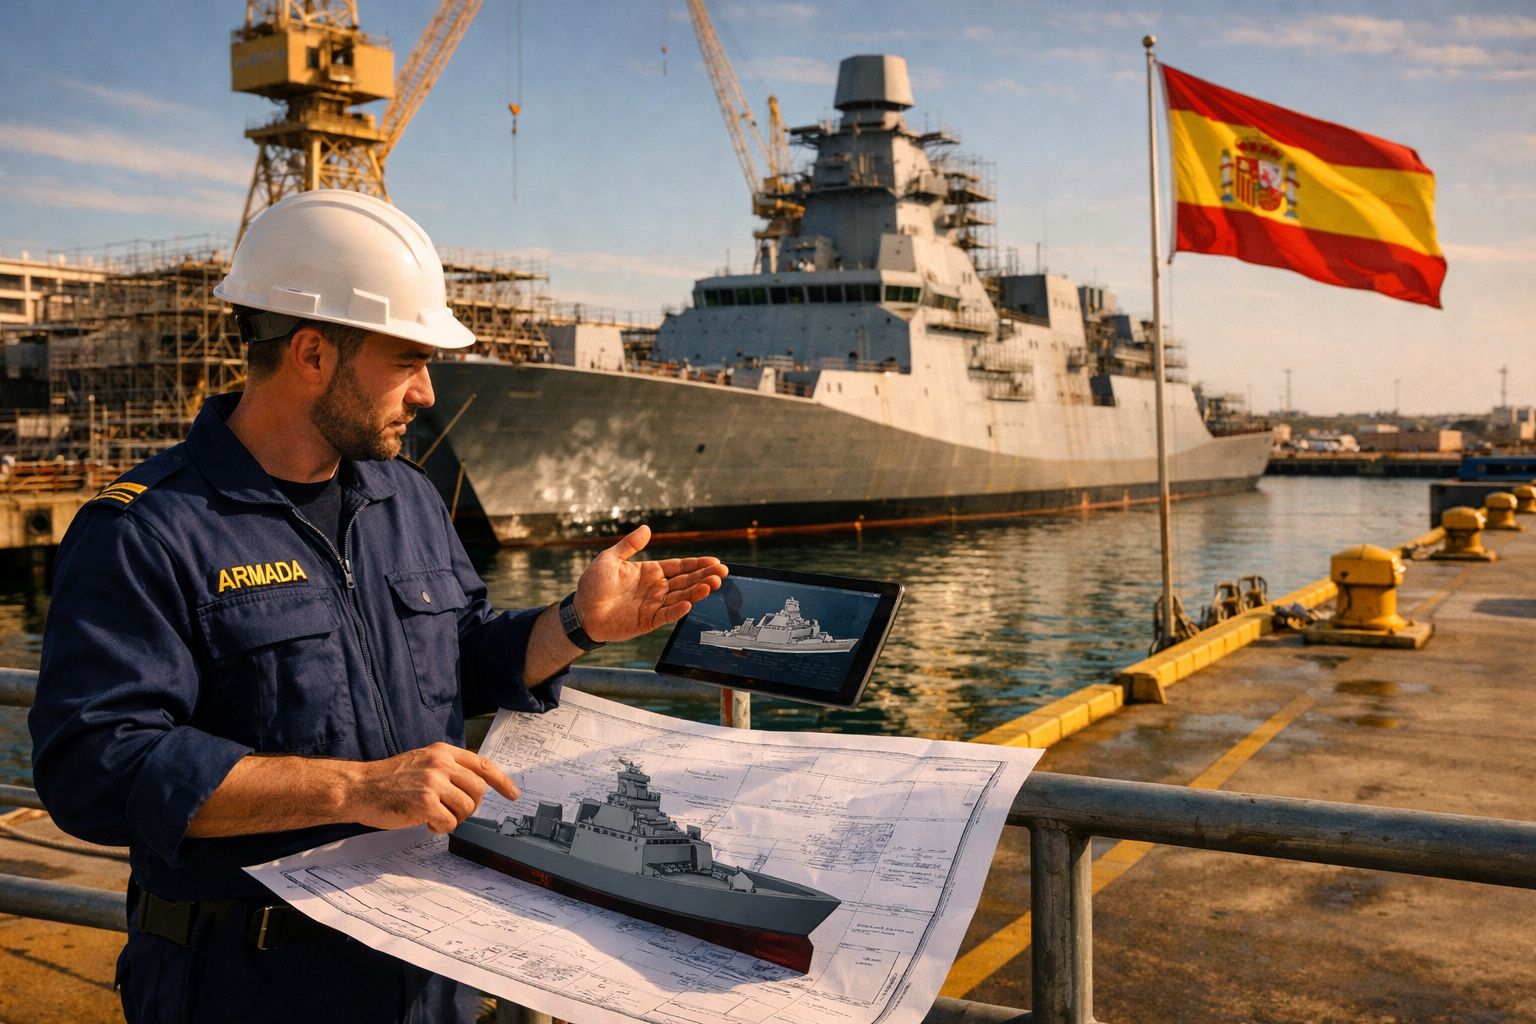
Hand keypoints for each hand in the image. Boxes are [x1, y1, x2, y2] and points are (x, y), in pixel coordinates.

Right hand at [345, 743, 519, 833]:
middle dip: (470, 806)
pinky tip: (426, 823)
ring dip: (454, 818)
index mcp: (442, 752)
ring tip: (435, 816)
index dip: (502, 781)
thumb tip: (475, 786)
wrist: (359, 787)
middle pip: (478, 791)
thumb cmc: (389, 779)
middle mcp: (440, 764)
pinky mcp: (424, 803)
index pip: (482, 765)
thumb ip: (448, 767)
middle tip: (453, 811)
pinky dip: (440, 828)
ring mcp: (433, 783)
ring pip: (466, 808)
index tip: (513, 794)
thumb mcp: (422, 760)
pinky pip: (449, 823)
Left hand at [574, 525, 727, 642]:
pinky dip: (677, 610)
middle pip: (685, 581)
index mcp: (650, 572)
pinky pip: (666, 615)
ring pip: (681, 597)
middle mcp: (656, 588)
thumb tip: (647, 529)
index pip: (679, 567)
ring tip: (712, 585)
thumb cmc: (593, 584)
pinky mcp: (648, 622)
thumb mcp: (609, 559)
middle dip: (704, 576)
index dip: (696, 564)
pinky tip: (689, 603)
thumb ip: (629, 546)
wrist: (581, 612)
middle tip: (722, 573)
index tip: (715, 561)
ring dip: (696, 592)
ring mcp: (653, 605)